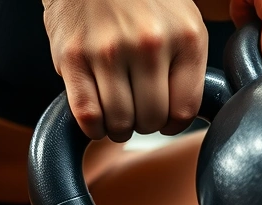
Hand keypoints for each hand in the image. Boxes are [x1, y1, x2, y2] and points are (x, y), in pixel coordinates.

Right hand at [43, 0, 208, 141]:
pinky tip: (96, 118)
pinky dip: (93, 127)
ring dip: (118, 129)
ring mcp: (109, 50)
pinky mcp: (73, 56)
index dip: (172, 124)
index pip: (184, 111)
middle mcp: (150, 44)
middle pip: (152, 121)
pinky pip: (87, 115)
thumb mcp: (183, 19)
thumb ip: (188, 62)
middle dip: (144, 124)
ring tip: (116, 113)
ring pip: (120, 123)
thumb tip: (184, 114)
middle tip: (136, 112)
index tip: (163, 119)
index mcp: (186, 36)